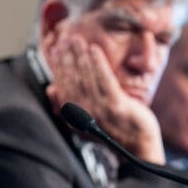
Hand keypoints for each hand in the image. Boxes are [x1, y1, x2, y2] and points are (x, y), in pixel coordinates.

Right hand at [41, 31, 164, 162]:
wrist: (137, 149)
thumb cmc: (112, 131)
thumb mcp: (82, 121)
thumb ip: (65, 106)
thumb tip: (50, 88)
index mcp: (73, 117)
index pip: (62, 85)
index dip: (57, 66)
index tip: (55, 48)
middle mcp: (83, 114)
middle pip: (73, 79)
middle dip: (68, 57)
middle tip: (66, 38)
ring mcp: (100, 110)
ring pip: (87, 77)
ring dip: (81, 56)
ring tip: (77, 40)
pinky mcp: (117, 106)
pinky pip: (105, 80)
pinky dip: (98, 63)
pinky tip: (93, 49)